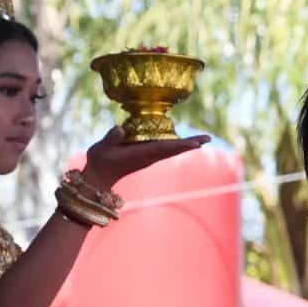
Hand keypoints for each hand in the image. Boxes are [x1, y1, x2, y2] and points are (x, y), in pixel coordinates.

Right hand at [82, 126, 210, 190]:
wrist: (98, 178)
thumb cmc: (99, 162)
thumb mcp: (101, 149)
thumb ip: (110, 139)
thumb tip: (120, 128)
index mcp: (142, 154)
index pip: (165, 148)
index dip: (181, 145)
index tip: (196, 144)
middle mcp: (149, 156)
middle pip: (174, 149)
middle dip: (191, 144)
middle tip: (208, 138)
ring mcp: (148, 157)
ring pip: (171, 150)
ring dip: (187, 145)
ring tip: (202, 140)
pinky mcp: (145, 156)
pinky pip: (165, 150)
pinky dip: (176, 145)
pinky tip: (183, 142)